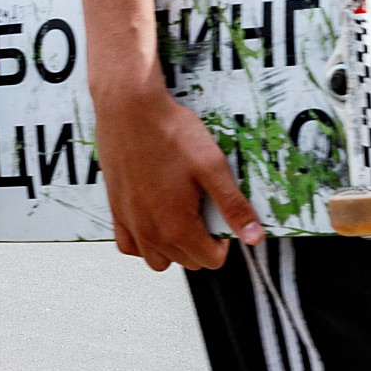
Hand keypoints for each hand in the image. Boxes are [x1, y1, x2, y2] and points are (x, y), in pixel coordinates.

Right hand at [93, 81, 262, 271]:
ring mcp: (131, 224)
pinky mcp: (116, 212)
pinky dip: (144, 242)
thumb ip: (234, 207)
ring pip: (158, 259)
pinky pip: (130, 246)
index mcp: (177, 227)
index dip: (224, 241)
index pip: (211, 260)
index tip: (221, 216)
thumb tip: (254, 236)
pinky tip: (155, 220)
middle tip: (203, 209)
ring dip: (174, 247)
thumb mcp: (213, 167)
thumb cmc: (169, 133)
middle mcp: (150, 232)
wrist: (129, 109)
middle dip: (201, 243)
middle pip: (187, 261)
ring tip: (181, 217)